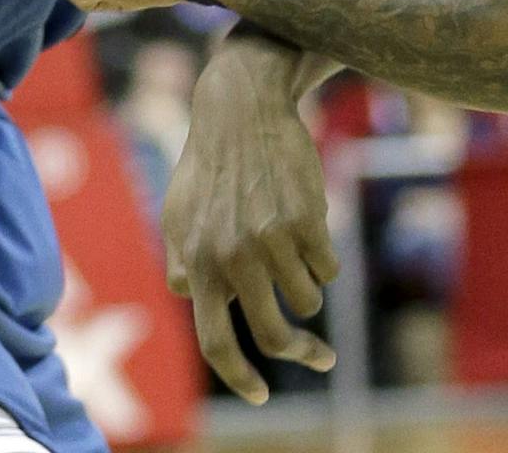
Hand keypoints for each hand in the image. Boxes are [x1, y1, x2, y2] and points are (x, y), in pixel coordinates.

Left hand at [163, 47, 338, 401]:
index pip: (216, 342)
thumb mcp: (178, 213)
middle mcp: (233, 257)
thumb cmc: (209, 165)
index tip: (261, 394)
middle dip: (301, 354)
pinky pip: (328, 267)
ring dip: (309, 289)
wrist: (242, 112)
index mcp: (200, 264)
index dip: (240, 376)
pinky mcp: (306, 220)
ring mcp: (271, 240)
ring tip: (298, 253)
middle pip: (274, 334)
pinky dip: (324, 259)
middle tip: (319, 357)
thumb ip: (184, 259)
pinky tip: (309, 225)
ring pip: (307, 299)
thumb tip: (194, 297)